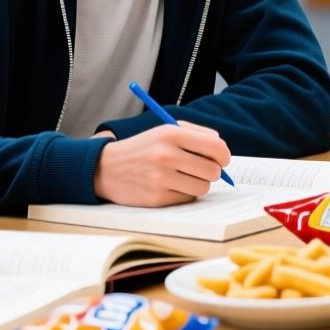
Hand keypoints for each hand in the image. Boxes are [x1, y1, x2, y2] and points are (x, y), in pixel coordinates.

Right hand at [93, 121, 230, 206]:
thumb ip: (196, 134)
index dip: (224, 156)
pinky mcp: (156, 198)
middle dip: (212, 172)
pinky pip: (187, 199)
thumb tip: (222, 149)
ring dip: (198, 184)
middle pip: (213, 171)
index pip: (216, 148)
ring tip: (183, 177)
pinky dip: (184, 194)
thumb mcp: (165, 131)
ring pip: (203, 187)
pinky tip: (170, 186)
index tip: (221, 159)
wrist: (106, 168)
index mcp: (171, 134)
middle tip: (201, 169)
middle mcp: (166, 155)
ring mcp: (161, 178)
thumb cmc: (143, 148)